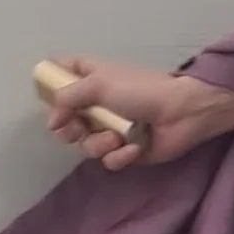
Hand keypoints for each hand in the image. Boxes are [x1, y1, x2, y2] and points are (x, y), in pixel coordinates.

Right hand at [45, 58, 233, 172]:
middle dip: (70, 128)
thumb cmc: (141, 90)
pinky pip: (110, 160)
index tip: (51, 98)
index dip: (53, 85)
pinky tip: (135, 148)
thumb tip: (51, 120)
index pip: (63, 73)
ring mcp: (112, 128)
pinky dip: (121, 156)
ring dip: (100, 144)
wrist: (183, 113)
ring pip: (87, 145)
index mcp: (92, 78)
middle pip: (68, 120)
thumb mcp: (98, 84)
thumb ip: (67, 97)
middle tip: (78, 128)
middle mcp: (99, 103)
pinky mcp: (127, 151)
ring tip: (116, 137)